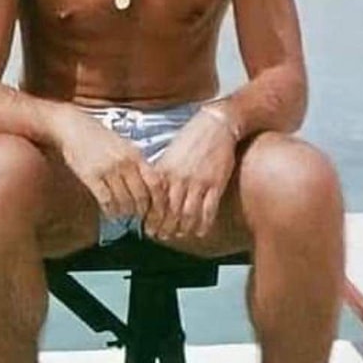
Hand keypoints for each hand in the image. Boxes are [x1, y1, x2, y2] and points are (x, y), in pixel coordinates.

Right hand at [54, 107, 165, 219]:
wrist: (74, 128)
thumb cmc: (98, 137)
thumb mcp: (123, 145)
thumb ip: (136, 162)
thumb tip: (149, 185)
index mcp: (135, 154)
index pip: (154, 182)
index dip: (158, 199)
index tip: (156, 207)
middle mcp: (124, 163)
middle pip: (140, 196)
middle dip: (141, 210)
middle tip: (139, 216)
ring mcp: (107, 170)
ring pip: (123, 201)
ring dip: (125, 212)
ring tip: (123, 215)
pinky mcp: (91, 176)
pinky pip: (105, 200)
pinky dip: (109, 210)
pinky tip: (109, 212)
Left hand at [147, 108, 236, 240]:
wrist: (215, 126)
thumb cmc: (191, 138)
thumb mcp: (170, 154)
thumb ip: (162, 173)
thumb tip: (152, 192)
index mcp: (165, 171)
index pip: (153, 201)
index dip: (150, 217)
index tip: (147, 227)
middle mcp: (179, 179)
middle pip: (169, 211)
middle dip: (164, 227)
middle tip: (161, 237)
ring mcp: (198, 182)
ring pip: (187, 214)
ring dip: (182, 228)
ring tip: (178, 235)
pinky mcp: (215, 184)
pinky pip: (208, 210)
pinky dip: (203, 224)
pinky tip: (199, 231)